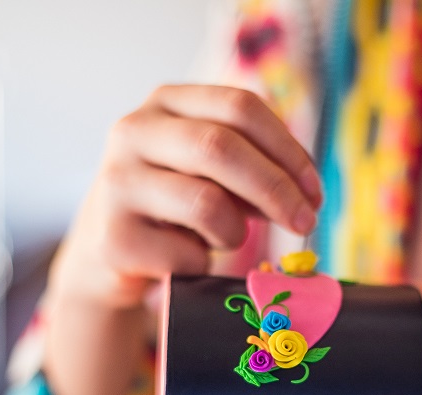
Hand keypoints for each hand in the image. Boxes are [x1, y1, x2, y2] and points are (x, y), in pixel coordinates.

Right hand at [48, 85, 321, 309]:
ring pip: (208, 203)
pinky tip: (186, 260)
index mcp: (166, 103)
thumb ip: (253, 165)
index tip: (315, 191)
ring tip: (225, 239)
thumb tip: (306, 191)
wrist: (106, 255)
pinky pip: (188, 254)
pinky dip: (204, 263)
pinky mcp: (114, 238)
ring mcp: (116, 184)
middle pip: (222, 147)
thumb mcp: (211, 171)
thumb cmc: (174, 207)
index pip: (240, 107)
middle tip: (305, 222)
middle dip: (277, 189)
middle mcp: (133, 132)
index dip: (288, 150)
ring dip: (235, 231)